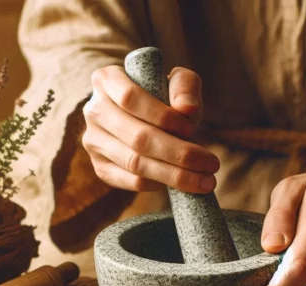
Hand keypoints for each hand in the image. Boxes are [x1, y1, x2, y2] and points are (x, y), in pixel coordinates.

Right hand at [81, 65, 219, 192]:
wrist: (140, 116)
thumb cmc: (162, 95)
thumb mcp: (176, 81)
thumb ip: (185, 87)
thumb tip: (187, 109)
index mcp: (107, 80)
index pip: (130, 98)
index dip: (163, 116)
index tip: (192, 128)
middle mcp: (94, 110)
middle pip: (137, 138)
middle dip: (179, 154)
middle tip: (212, 165)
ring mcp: (93, 141)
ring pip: (135, 163)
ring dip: (173, 175)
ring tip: (205, 180)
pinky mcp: (100, 166)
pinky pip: (130, 181)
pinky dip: (158, 184)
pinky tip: (182, 184)